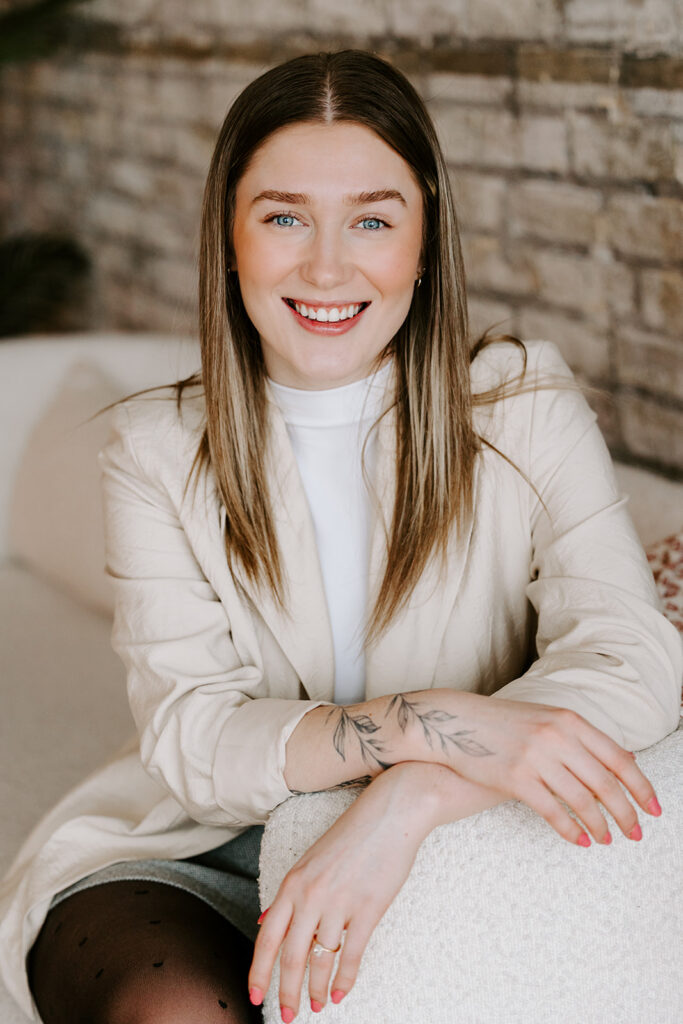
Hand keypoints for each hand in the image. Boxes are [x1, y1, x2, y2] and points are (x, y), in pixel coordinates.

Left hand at [247, 767, 432, 1018]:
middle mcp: (311, 895)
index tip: (255, 996)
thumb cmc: (352, 835)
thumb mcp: (310, 860)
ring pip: (321, 960)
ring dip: (316, 989)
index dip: (259, 971)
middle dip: (286, 993)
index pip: (267, 937)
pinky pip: (352, 954)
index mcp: (293, 882)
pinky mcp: (369, 908)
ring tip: (315, 1005)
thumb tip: (265, 921)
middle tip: (286, 1017)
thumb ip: (289, 893)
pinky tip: (339, 994)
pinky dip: (344, 979)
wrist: (390, 813)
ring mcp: (340, 902)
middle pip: (291, 957)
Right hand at [406, 691, 659, 845]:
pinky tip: (579, 840)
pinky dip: (570, 829)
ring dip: (600, 825)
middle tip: (635, 833)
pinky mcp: (515, 777)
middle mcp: (556, 735)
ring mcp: (536, 755)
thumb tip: (622, 760)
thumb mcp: (544, 719)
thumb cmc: (501, 724)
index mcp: (568, 719)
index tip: (654, 808)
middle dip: (626, 812)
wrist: (452, 722)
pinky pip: (552, 811)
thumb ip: (579, 738)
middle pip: (605, 782)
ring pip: (582, 800)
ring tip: (607, 840)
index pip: (618, 757)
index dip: (641, 786)